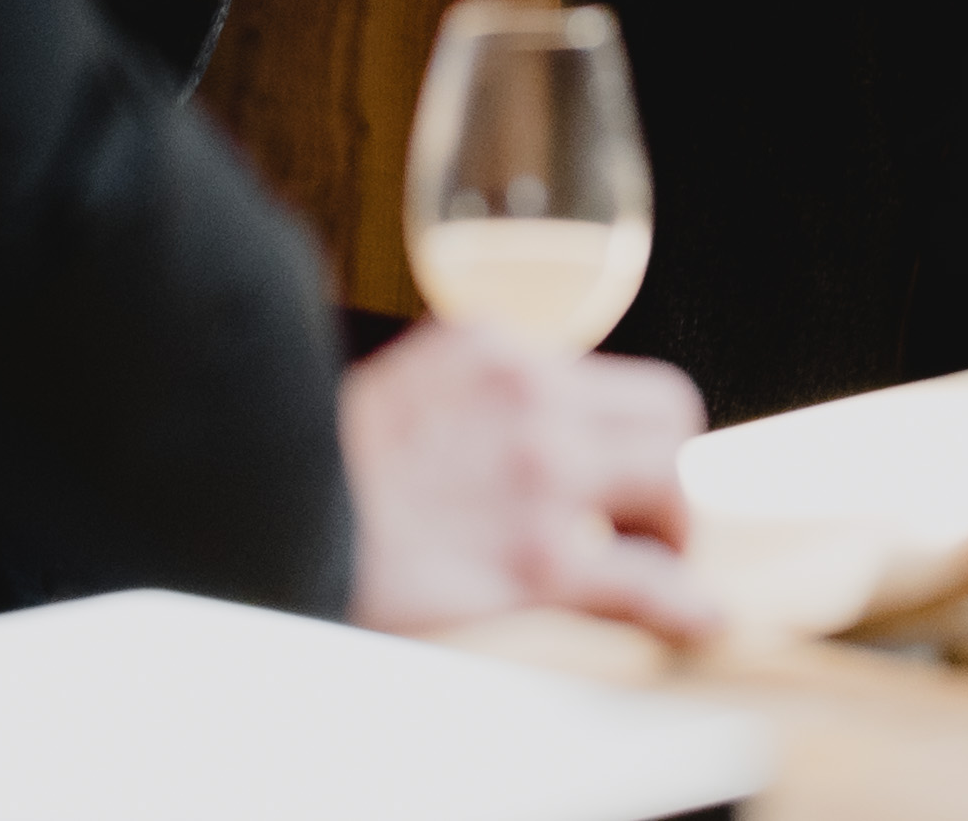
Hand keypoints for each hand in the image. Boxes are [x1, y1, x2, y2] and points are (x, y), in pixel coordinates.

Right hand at [341, 319, 713, 641]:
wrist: (267, 519)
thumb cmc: (313, 473)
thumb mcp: (401, 392)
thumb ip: (467, 400)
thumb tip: (503, 439)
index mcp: (490, 348)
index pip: (599, 375)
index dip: (617, 429)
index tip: (612, 468)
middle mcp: (530, 396)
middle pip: (665, 414)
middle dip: (668, 467)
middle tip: (648, 515)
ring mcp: (541, 477)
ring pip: (673, 483)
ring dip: (674, 529)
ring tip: (659, 564)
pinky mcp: (537, 561)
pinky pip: (646, 580)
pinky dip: (684, 602)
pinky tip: (699, 618)